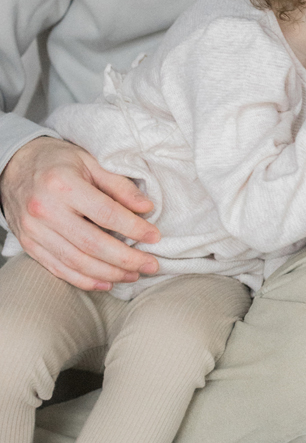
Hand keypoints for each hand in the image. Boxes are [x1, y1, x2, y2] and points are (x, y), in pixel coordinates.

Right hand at [0, 136, 159, 289]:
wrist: (13, 165)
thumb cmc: (57, 160)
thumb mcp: (90, 162)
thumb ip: (118, 185)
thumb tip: (147, 207)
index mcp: (63, 185)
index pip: (106, 213)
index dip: (134, 228)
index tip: (155, 236)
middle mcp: (46, 211)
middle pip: (92, 244)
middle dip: (126, 259)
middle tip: (151, 264)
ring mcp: (34, 231)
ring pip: (76, 262)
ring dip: (109, 273)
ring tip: (134, 274)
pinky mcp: (28, 244)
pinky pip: (59, 269)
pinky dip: (84, 280)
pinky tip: (106, 282)